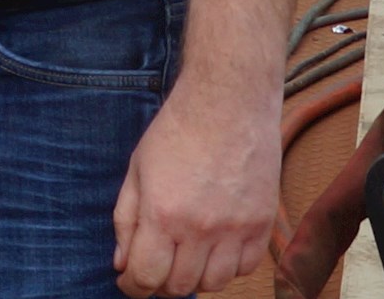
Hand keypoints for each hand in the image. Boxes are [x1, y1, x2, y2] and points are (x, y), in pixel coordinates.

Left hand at [110, 80, 280, 295]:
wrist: (228, 103)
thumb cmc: (176, 131)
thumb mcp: (137, 170)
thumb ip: (126, 220)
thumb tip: (122, 263)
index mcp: (162, 214)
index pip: (145, 277)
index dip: (132, 287)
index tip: (129, 283)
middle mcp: (200, 228)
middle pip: (179, 286)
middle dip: (159, 284)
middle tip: (155, 267)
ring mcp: (236, 229)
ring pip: (214, 284)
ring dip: (194, 277)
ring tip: (185, 257)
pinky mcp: (262, 224)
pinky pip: (244, 268)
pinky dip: (227, 267)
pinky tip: (214, 248)